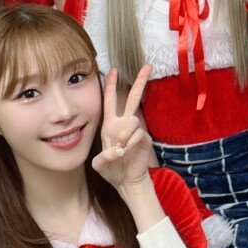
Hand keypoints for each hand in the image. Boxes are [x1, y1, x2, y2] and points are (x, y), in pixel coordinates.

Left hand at [93, 66, 154, 190]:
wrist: (127, 182)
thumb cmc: (112, 171)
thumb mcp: (99, 165)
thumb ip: (103, 158)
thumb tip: (117, 149)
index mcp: (110, 125)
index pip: (110, 100)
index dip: (110, 85)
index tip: (113, 70)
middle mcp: (123, 124)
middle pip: (133, 97)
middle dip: (140, 81)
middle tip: (148, 66)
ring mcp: (135, 130)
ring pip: (132, 120)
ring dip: (124, 135)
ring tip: (120, 149)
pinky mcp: (145, 138)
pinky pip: (138, 134)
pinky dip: (130, 144)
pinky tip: (126, 153)